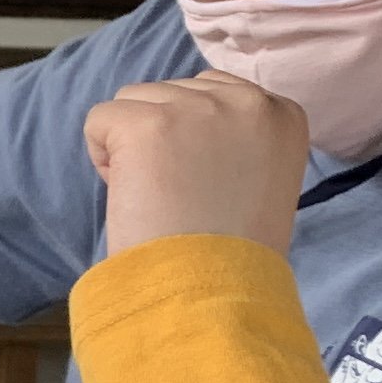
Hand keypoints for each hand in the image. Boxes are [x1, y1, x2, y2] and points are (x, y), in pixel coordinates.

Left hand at [83, 73, 308, 259]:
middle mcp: (246, 99)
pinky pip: (99, 120)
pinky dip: (102, 159)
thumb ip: (237, 138)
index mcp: (282, 112)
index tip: (207, 185)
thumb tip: (187, 122)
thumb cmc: (232, 251)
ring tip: (159, 198)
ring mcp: (196, 107)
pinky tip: (133, 195)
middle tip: (181, 197)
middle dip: (162, 139)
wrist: (214, 291)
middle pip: (170, 92)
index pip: (212, 91)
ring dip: (131, 147)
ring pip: (132, 101)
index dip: (193, 139)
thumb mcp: (262, 178)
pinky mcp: (147, 123)